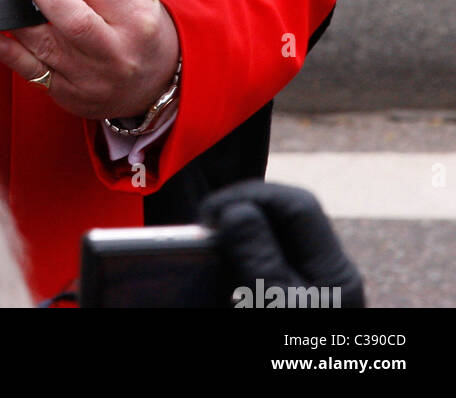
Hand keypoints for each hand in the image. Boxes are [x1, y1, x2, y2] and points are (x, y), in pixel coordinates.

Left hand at [0, 0, 179, 119]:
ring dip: (17, 15)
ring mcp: (92, 76)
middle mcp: (115, 50)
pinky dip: (9, 50)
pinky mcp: (70, 95)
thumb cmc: (139, 30)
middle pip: (72, 16)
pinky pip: (32, 71)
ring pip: (46, 45)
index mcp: (135, 17)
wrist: (157, 86)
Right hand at [200, 180, 365, 307]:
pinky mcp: (300, 297)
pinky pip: (274, 256)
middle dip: (246, 207)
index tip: (212, 212)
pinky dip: (247, 251)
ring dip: (243, 228)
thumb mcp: (274, 304)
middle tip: (207, 222)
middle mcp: (331, 273)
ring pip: (280, 234)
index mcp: (335, 272)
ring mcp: (317, 286)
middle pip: (290, 215)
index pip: (299, 204)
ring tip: (212, 240)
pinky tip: (226, 263)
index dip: (254, 195)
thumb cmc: (291, 347)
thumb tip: (236, 209)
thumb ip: (259, 257)